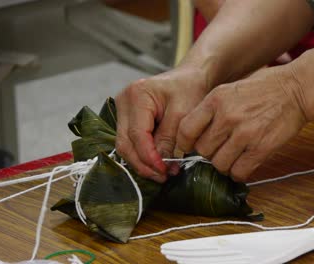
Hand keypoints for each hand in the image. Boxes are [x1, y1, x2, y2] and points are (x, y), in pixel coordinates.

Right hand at [115, 67, 208, 181]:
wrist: (191, 77)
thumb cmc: (190, 89)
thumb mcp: (184, 113)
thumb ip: (170, 137)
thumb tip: (161, 163)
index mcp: (137, 95)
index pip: (137, 135)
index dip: (149, 157)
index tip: (164, 171)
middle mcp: (123, 101)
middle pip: (125, 143)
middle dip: (143, 164)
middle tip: (163, 176)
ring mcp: (123, 110)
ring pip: (125, 145)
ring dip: (143, 162)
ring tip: (163, 173)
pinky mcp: (128, 118)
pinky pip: (130, 141)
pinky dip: (143, 155)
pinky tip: (158, 163)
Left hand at [176, 66, 307, 181]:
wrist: (295, 89)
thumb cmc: (262, 89)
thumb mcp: (230, 90)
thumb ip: (211, 110)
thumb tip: (194, 135)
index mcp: (216, 100)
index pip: (186, 130)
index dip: (186, 143)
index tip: (192, 146)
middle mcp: (227, 117)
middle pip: (202, 150)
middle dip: (209, 153)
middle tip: (219, 149)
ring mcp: (245, 134)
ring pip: (219, 164)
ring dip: (224, 164)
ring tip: (234, 156)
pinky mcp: (261, 148)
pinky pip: (240, 172)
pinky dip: (239, 173)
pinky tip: (244, 164)